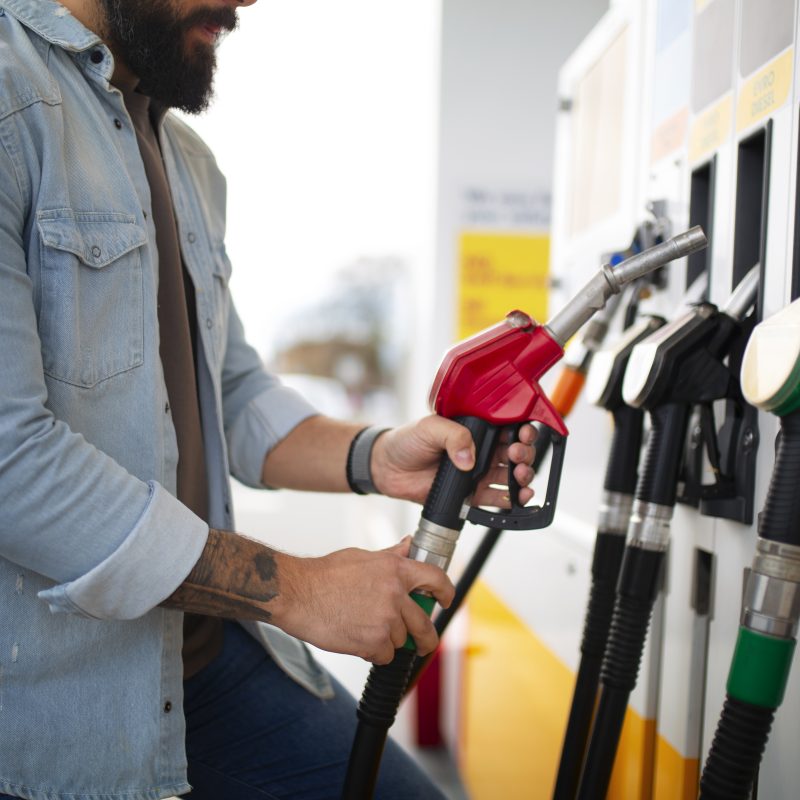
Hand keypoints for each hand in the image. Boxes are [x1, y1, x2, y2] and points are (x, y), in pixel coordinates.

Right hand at [273, 538, 453, 663]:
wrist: (298, 593)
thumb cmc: (325, 575)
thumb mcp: (362, 557)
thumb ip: (391, 556)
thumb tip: (409, 545)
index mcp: (396, 569)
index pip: (435, 579)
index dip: (445, 592)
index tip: (445, 600)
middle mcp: (395, 594)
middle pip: (425, 623)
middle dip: (426, 637)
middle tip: (423, 642)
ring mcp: (386, 619)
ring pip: (401, 640)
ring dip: (387, 640)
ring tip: (364, 627)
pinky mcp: (374, 642)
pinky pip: (385, 655)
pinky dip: (373, 652)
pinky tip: (357, 638)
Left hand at [370, 414, 535, 505]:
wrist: (388, 467)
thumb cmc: (408, 441)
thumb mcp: (430, 427)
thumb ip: (453, 436)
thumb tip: (469, 458)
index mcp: (476, 430)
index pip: (508, 427)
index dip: (523, 430)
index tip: (524, 433)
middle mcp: (482, 451)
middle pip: (517, 453)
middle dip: (525, 454)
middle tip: (517, 455)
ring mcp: (479, 474)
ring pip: (513, 477)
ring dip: (524, 477)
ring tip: (520, 477)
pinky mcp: (472, 495)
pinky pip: (498, 499)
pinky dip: (513, 500)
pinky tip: (519, 498)